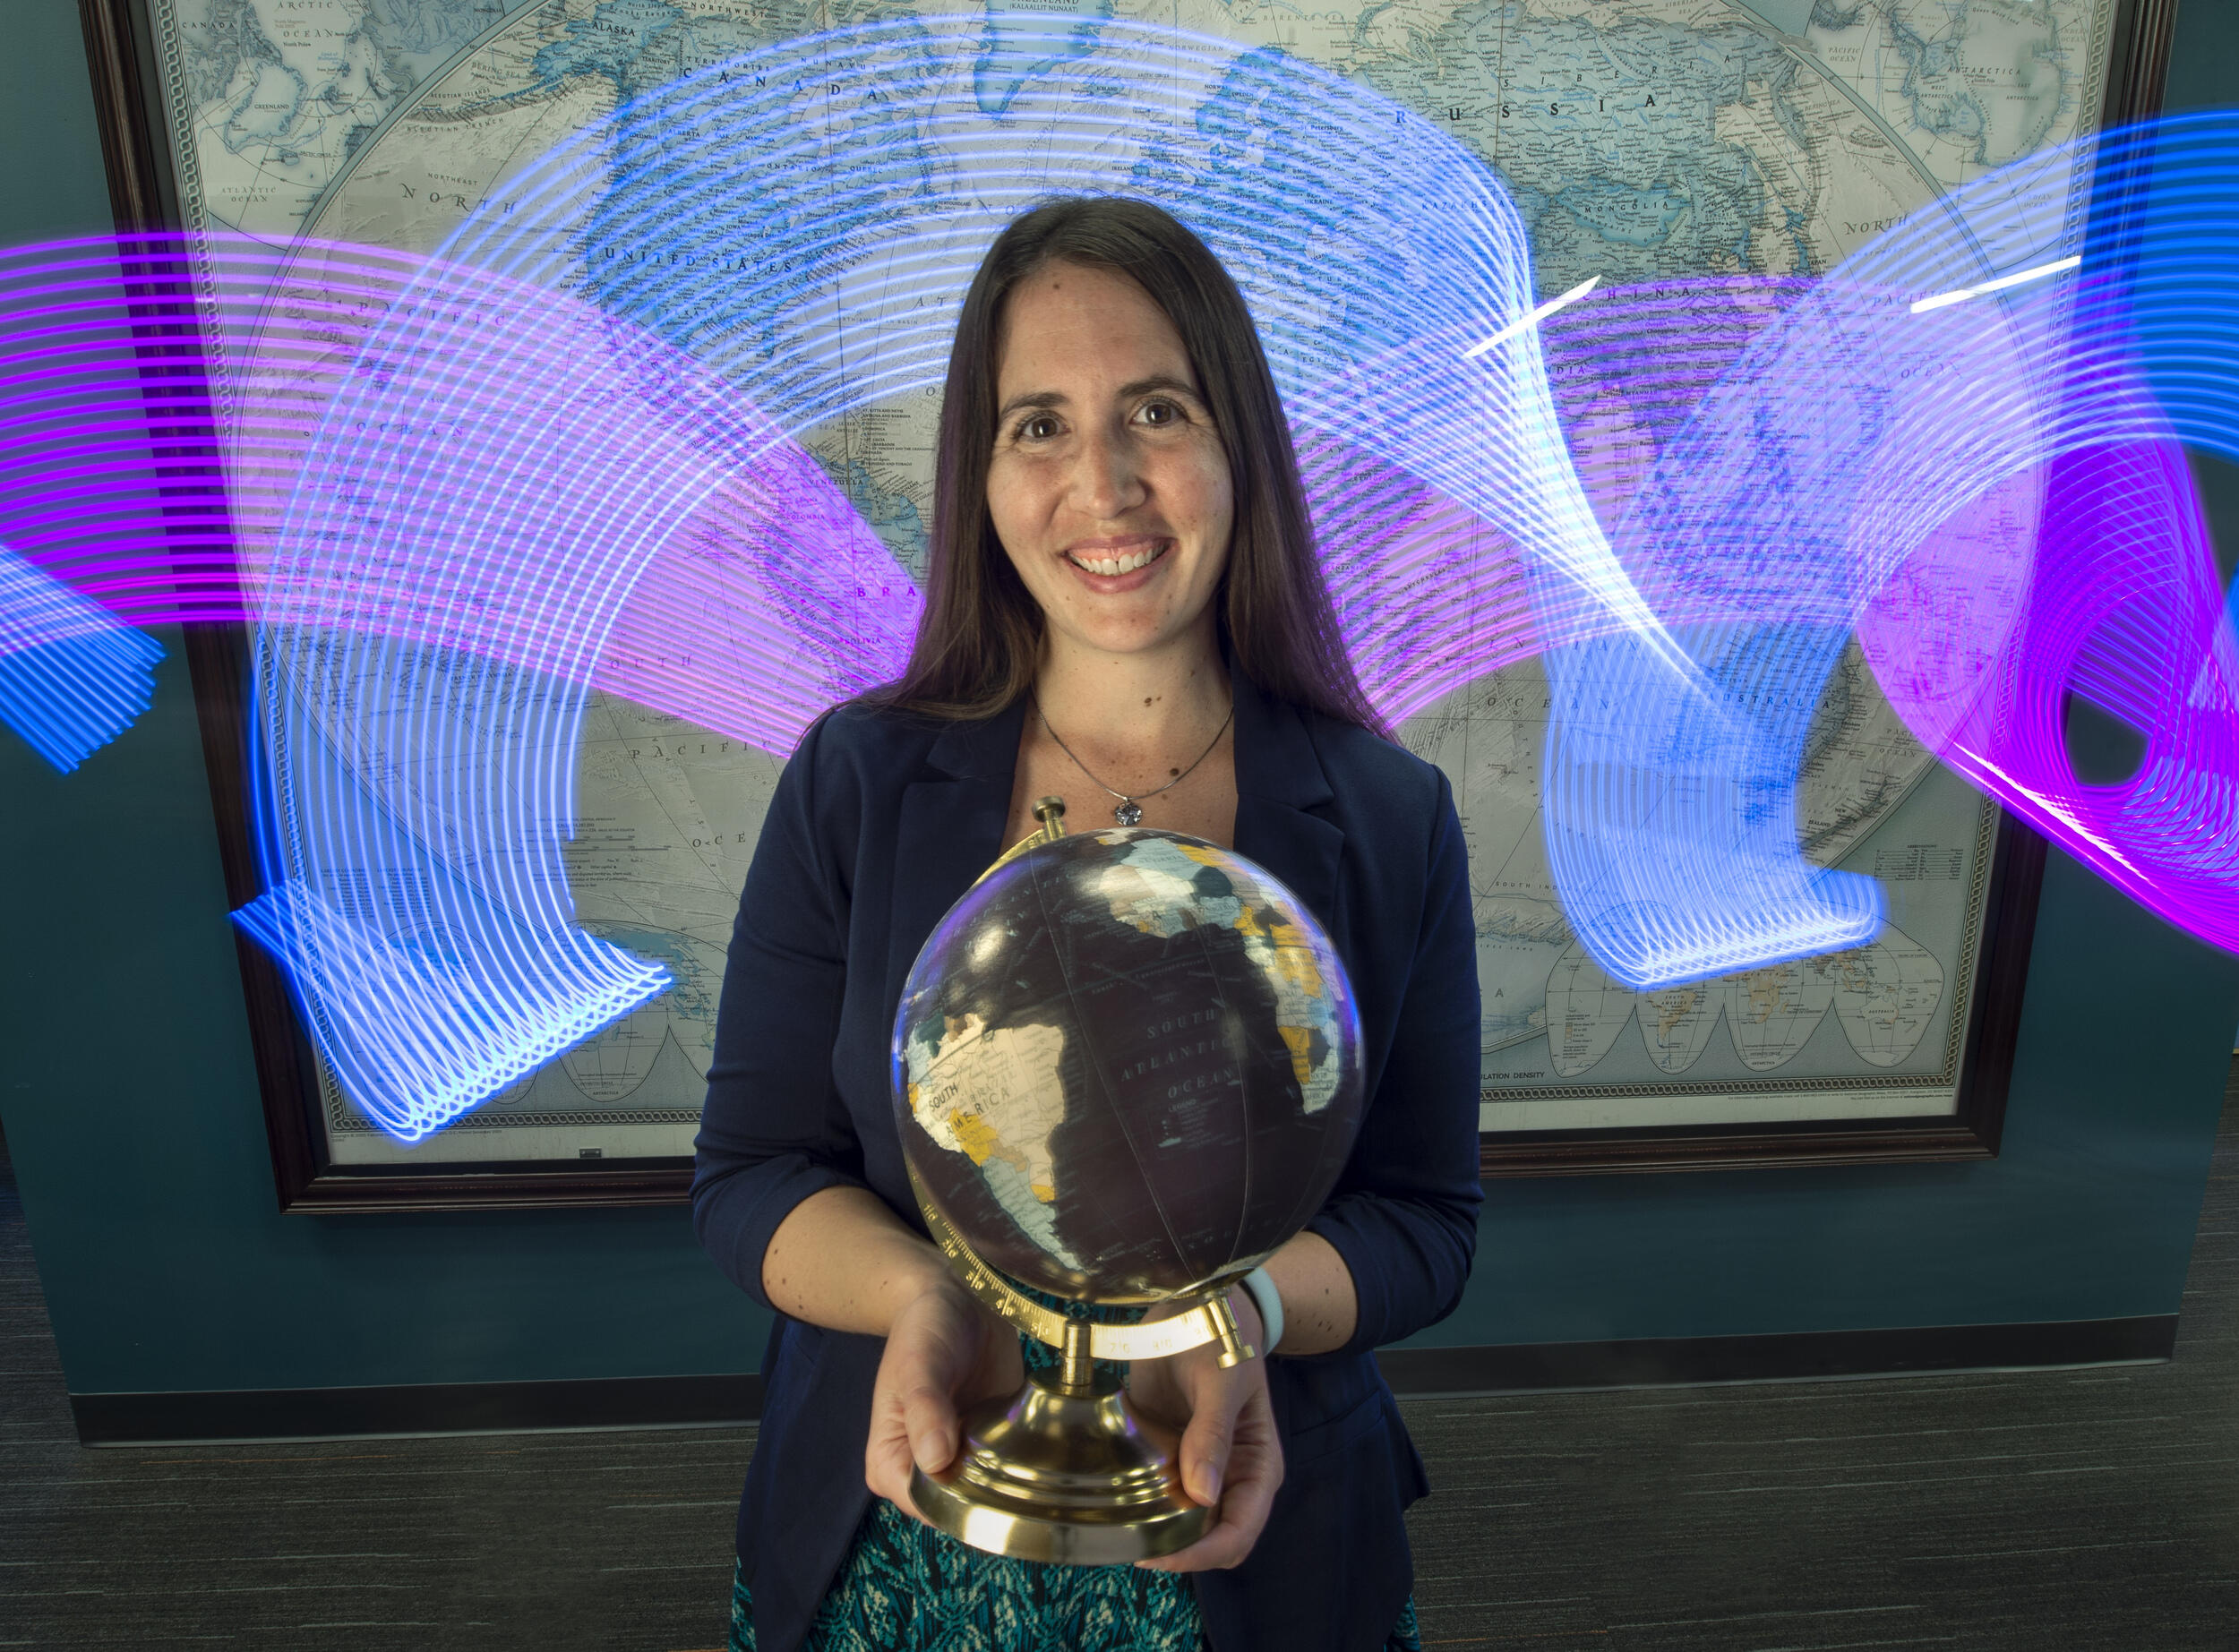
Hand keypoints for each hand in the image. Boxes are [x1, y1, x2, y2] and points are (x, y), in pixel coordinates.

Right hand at [864, 1277, 1023, 1519]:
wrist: (955, 1301)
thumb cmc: (924, 1331)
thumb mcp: (919, 1366)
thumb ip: (925, 1410)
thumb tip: (935, 1461)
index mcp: (890, 1465)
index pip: (925, 1507)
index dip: (958, 1499)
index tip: (989, 1470)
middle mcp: (924, 1472)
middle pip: (960, 1508)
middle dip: (991, 1491)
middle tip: (1016, 1451)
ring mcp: (960, 1461)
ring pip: (990, 1494)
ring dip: (1014, 1477)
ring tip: (1028, 1441)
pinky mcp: (991, 1447)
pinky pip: (1012, 1470)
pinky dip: (1028, 1460)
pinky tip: (1040, 1439)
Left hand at [1127, 1288, 1284, 1571]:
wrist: (1193, 1301)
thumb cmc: (1221, 1336)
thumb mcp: (1222, 1380)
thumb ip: (1213, 1435)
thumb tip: (1202, 1495)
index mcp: (1257, 1468)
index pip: (1238, 1533)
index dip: (1203, 1554)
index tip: (1161, 1555)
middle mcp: (1230, 1477)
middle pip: (1210, 1539)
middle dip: (1178, 1551)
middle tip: (1133, 1545)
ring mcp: (1197, 1469)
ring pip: (1180, 1524)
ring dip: (1155, 1531)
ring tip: (1119, 1528)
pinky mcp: (1167, 1455)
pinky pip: (1155, 1496)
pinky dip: (1138, 1505)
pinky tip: (1113, 1503)